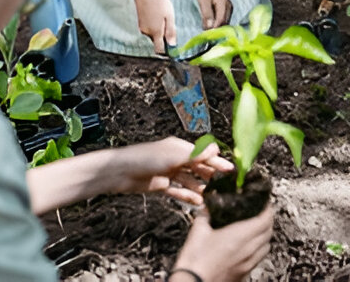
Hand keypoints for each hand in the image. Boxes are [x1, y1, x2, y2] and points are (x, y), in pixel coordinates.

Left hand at [110, 137, 232, 205]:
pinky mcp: (161, 185)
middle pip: (198, 167)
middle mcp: (176, 158)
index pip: (203, 153)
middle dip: (211, 175)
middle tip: (225, 185)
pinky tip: (198, 202)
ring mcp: (169, 172)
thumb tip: (215, 149)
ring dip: (201, 188)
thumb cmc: (144, 158)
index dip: (216, 161)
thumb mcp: (173, 156)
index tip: (230, 169)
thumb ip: (195, 155)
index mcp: (179, 147)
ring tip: (213, 197)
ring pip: (190, 180)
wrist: (119, 172)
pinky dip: (188, 196)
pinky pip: (179, 191)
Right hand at [135, 0, 176, 53]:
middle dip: (165, 36)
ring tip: (163, 15)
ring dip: (160, 30)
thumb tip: (173, 45)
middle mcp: (147, 33)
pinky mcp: (140, 23)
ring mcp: (142, 28)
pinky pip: (150, 29)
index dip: (167, 51)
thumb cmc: (159, 2)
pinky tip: (158, 14)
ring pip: (154, 35)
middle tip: (170, 22)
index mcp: (155, 32)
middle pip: (158, 42)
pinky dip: (155, 25)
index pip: (160, 50)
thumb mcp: (170, 16)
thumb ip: (171, 32)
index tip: (173, 47)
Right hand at [176, 204, 273, 281]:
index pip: (266, 219)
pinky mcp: (244, 275)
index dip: (267, 209)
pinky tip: (248, 249)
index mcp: (240, 236)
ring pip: (266, 246)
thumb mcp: (198, 231)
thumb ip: (205, 214)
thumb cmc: (195, 261)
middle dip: (267, 221)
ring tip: (256, 230)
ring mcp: (248, 264)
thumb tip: (208, 205)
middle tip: (260, 214)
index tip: (264, 203)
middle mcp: (248, 250)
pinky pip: (258, 259)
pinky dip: (258, 250)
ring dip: (264, 236)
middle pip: (269, 232)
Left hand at [197, 0, 232, 29]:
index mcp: (224, 4)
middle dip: (215, 28)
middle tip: (204, 30)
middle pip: (224, 23)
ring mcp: (230, 10)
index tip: (206, 32)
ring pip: (224, 23)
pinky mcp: (228, 11)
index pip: (221, 20)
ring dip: (216, 26)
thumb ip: (206, 14)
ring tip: (206, 25)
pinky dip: (217, 23)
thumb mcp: (203, 1)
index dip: (214, 28)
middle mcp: (229, 7)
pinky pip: (223, 20)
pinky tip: (210, 22)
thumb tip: (209, 27)